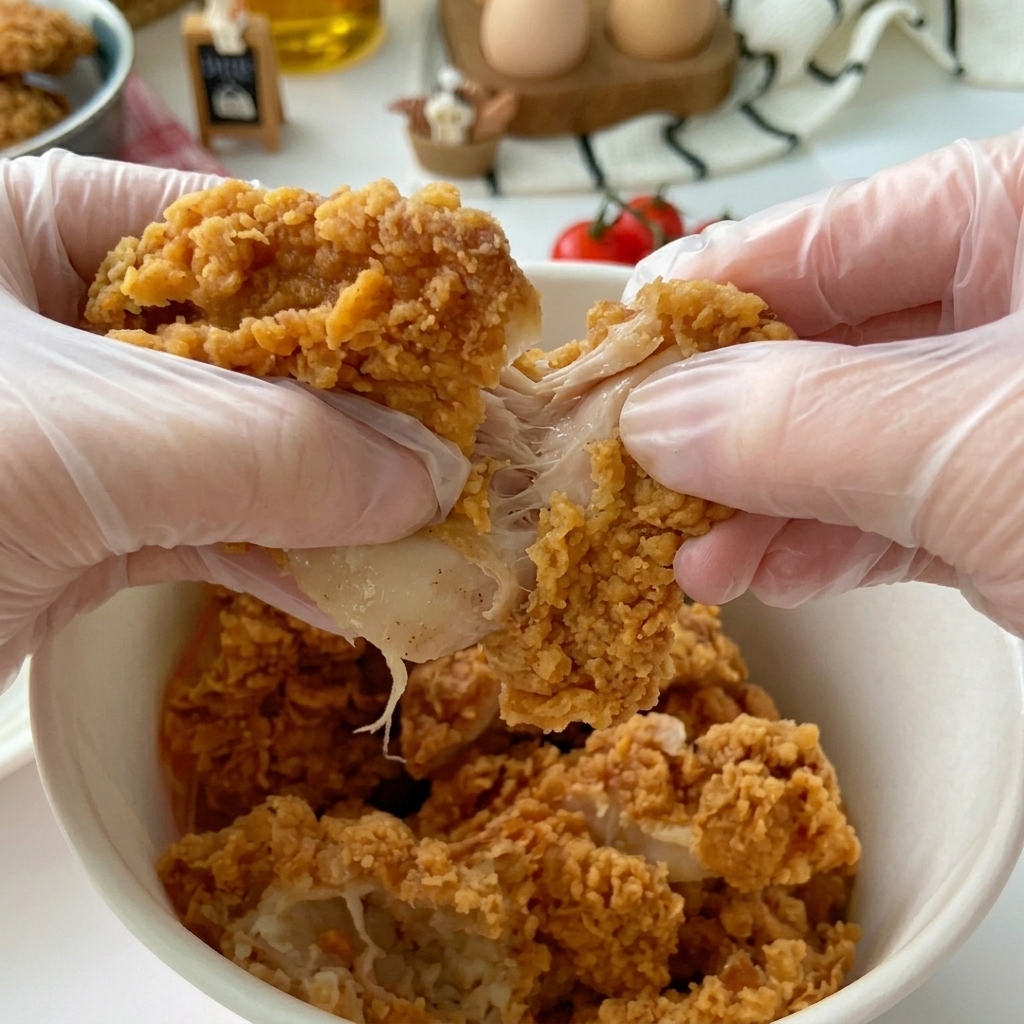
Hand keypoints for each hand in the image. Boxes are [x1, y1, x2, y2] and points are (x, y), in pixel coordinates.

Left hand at [0, 151, 465, 682]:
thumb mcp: (86, 442)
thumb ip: (274, 450)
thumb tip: (428, 473)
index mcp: (32, 228)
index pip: (232, 237)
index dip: (348, 290)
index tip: (444, 344)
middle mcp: (57, 321)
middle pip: (248, 354)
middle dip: (351, 414)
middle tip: (451, 446)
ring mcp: (74, 432)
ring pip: (236, 452)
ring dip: (330, 501)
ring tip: (427, 526)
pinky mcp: (77, 527)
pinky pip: (208, 529)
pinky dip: (282, 559)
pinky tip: (354, 581)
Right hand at [619, 130, 1023, 635]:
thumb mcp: (986, 441)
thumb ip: (800, 423)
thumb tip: (655, 415)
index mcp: (1011, 217)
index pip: (798, 245)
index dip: (684, 312)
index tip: (598, 372)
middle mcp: (1004, 302)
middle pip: (804, 351)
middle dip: (705, 422)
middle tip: (615, 473)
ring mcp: (1005, 413)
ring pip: (834, 443)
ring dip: (745, 501)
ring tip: (671, 547)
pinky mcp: (1013, 508)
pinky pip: (882, 513)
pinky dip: (812, 547)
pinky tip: (747, 570)